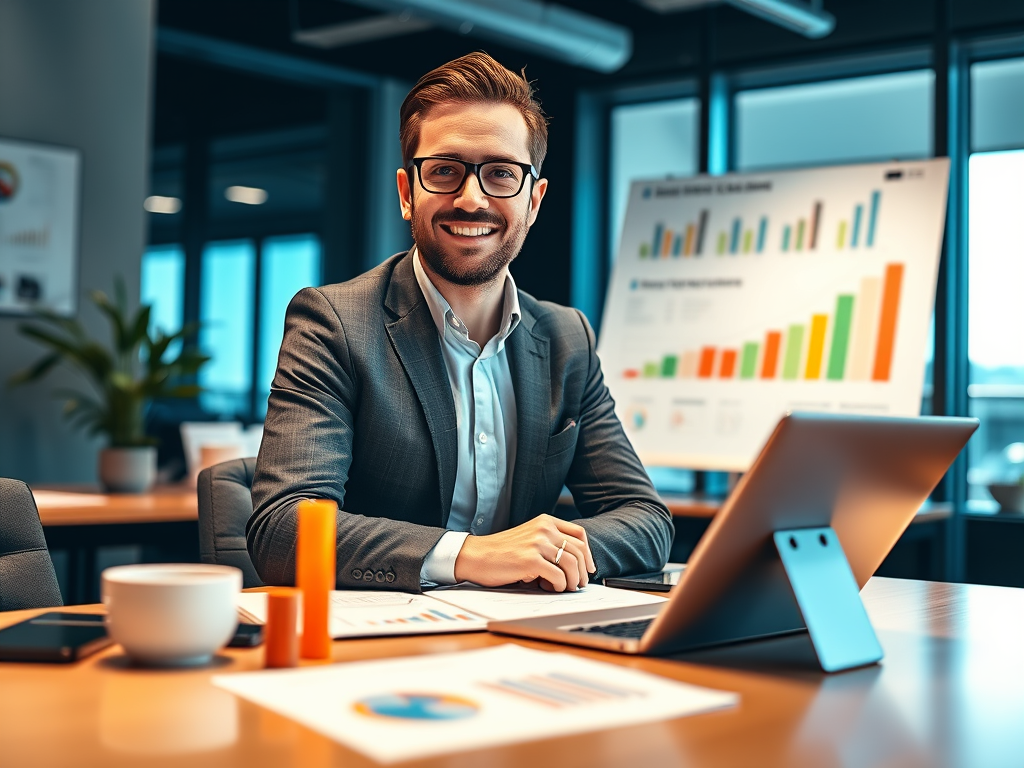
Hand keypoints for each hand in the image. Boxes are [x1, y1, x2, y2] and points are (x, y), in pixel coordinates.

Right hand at [453, 515, 596, 591]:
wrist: (475, 556)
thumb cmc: (501, 552)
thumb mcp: (528, 538)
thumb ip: (548, 543)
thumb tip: (573, 564)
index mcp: (545, 521)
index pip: (579, 533)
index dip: (588, 553)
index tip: (588, 568)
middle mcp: (544, 529)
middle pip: (579, 550)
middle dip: (583, 571)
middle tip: (579, 584)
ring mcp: (537, 543)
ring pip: (571, 564)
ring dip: (572, 580)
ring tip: (566, 588)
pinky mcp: (530, 560)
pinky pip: (557, 576)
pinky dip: (559, 585)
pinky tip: (550, 587)